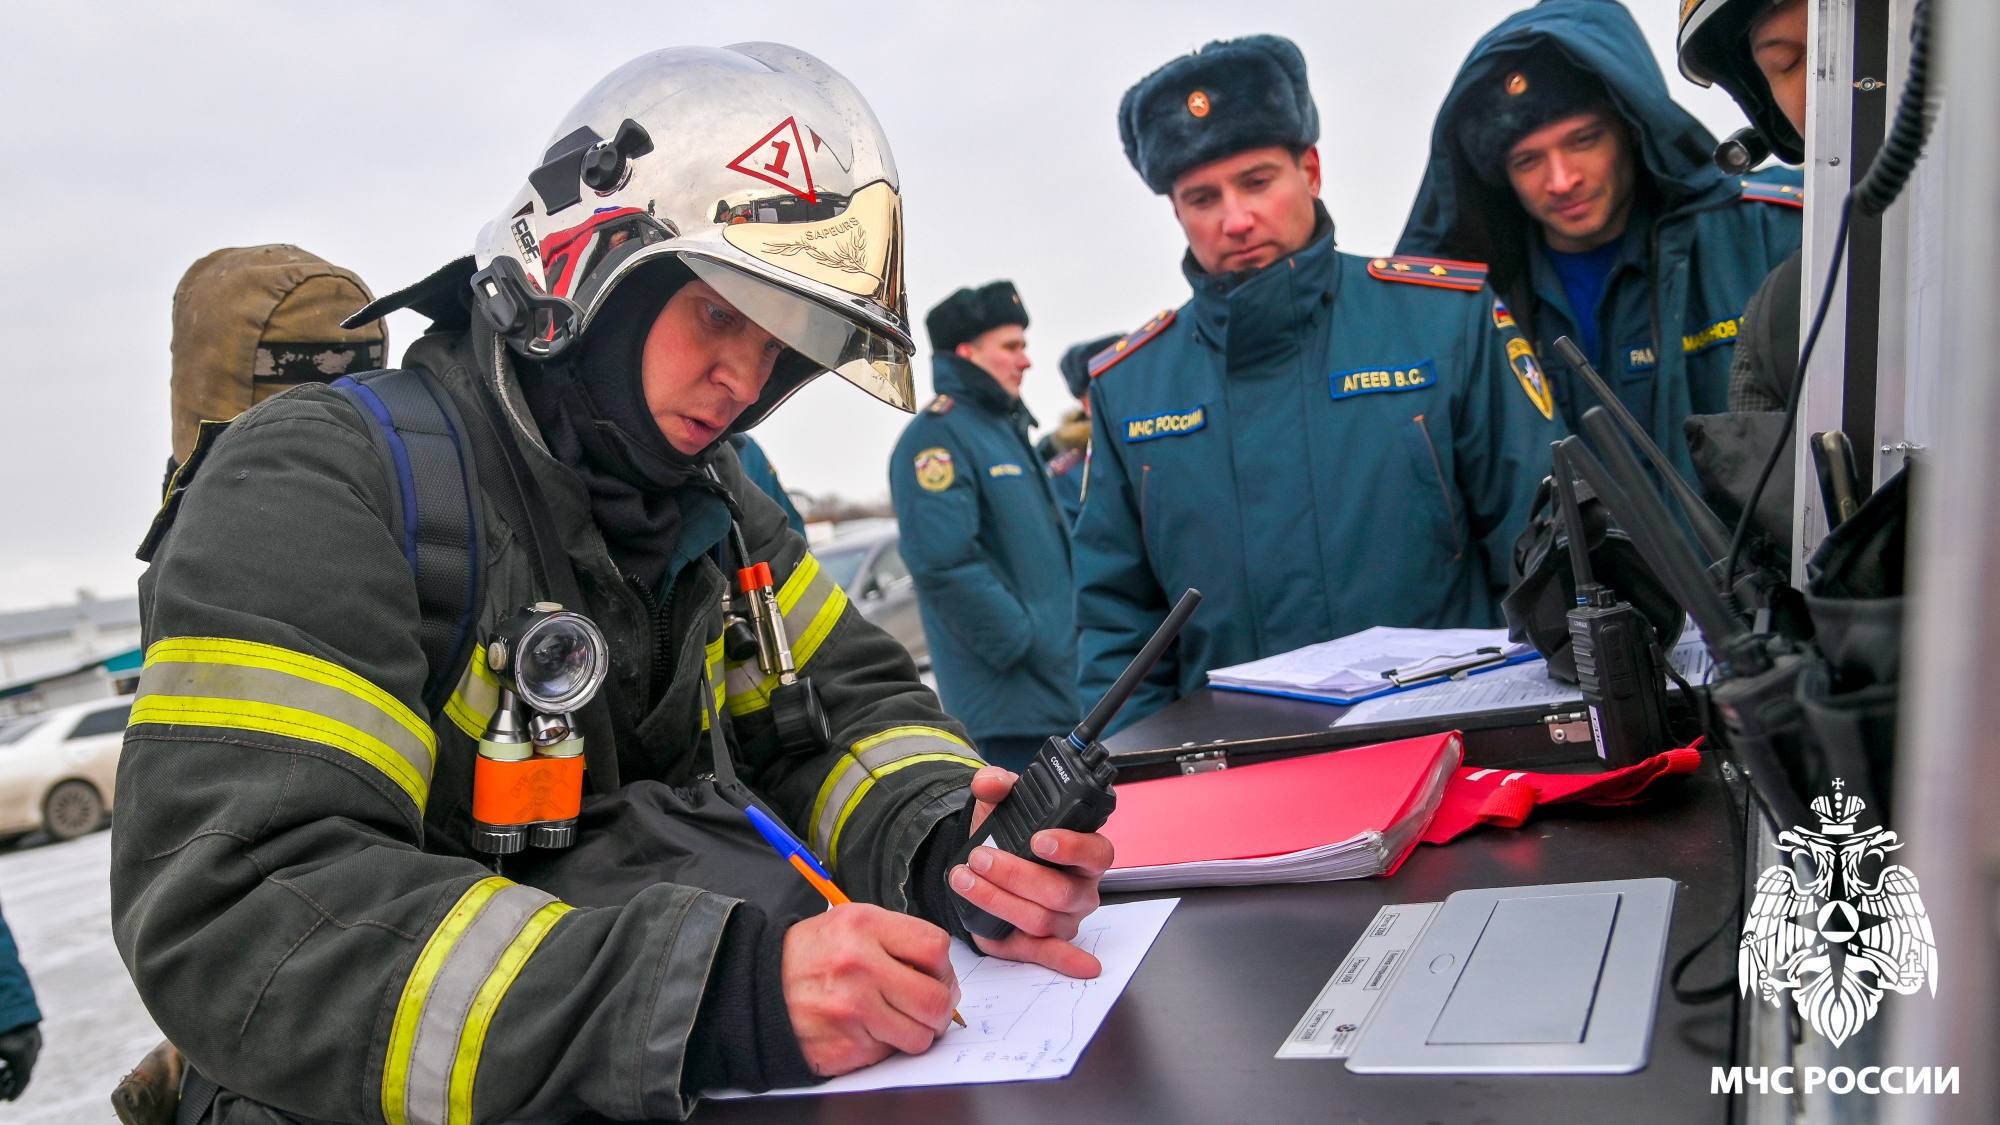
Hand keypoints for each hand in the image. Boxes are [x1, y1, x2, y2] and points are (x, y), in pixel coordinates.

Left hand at [0, 1023, 39, 1100]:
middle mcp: (33, 1043)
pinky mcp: (34, 1026)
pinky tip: (9, 1057)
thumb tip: (3, 1089)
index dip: (15, 1092)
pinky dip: (21, 1057)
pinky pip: (31, 1047)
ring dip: (19, 1068)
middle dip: (15, 1081)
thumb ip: (0, 1071)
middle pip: (28, 1069)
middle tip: (5, 1089)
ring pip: (31, 1057)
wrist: (0, 991)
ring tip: (5, 1074)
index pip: (23, 1079)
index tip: (9, 1101)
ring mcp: (35, 1033)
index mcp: (21, 1051)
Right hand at [780, 903, 960, 1076]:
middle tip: (931, 1007)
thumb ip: (897, 937)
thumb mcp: (850, 922)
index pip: (935, 947)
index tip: (937, 975)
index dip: (944, 967)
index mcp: (864, 927)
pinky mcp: (845, 1046)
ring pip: (919, 1036)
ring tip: (900, 1020)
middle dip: (941, 1008)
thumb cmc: (811, 955)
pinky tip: (868, 1029)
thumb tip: (940, 970)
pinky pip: (889, 1054)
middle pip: (935, 999)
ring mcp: (851, 1011)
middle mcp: (859, 968)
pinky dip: (886, 1045)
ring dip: (918, 1032)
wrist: (759, 987)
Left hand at [952, 767, 1114, 976]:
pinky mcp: (1041, 942)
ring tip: (965, 879)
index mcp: (1082, 851)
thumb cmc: (1006, 835)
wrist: (984, 862)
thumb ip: (996, 785)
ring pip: (1040, 919)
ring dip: (998, 900)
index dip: (1072, 846)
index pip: (1094, 851)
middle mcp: (1079, 887)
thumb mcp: (1000, 805)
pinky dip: (1066, 962)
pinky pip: (1054, 954)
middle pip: (1059, 891)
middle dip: (1016, 874)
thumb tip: (991, 782)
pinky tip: (1079, 967)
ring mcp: (1064, 918)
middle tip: (980, 857)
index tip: (1039, 839)